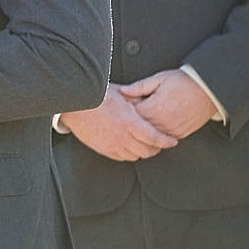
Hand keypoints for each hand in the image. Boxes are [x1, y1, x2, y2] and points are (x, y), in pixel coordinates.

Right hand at [58, 82, 178, 161]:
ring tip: (146, 144)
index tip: (173, 140)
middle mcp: (123, 137)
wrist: (74, 103)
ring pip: (136, 156)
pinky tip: (130, 146)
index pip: (155, 138)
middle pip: (148, 151)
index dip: (167, 141)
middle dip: (157, 148)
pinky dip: (130, 153)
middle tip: (161, 142)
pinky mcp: (104, 149)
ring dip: (143, 151)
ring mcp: (113, 145)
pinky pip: (122, 157)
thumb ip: (136, 97)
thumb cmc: (97, 94)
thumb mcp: (121, 92)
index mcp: (130, 122)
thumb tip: (149, 98)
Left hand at [119, 67, 218, 143]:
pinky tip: (154, 126)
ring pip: (150, 137)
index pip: (132, 115)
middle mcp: (162, 123)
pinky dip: (156, 135)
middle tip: (130, 114)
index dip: (126, 110)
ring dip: (144, 130)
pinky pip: (162, 140)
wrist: (206, 90)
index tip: (124, 105)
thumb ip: (139, 87)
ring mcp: (171, 131)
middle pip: (139, 128)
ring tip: (142, 120)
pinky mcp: (179, 135)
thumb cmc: (183, 82)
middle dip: (133, 121)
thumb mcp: (159, 79)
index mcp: (154, 108)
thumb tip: (123, 90)